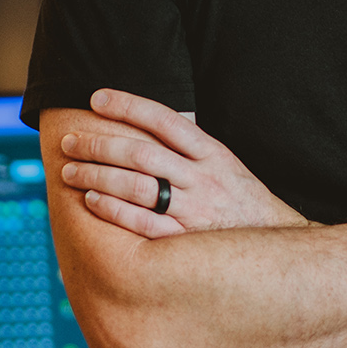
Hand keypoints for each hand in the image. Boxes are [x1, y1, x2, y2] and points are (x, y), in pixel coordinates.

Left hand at [60, 89, 310, 238]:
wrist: (276, 248)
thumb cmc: (241, 202)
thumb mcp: (225, 164)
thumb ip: (189, 148)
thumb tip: (143, 126)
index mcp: (213, 153)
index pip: (164, 120)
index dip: (128, 105)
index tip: (95, 98)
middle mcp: (203, 178)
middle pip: (142, 153)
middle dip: (99, 145)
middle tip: (70, 142)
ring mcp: (194, 209)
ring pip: (137, 186)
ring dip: (97, 176)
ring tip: (70, 171)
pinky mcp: (186, 240)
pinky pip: (143, 223)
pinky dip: (114, 210)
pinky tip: (91, 201)